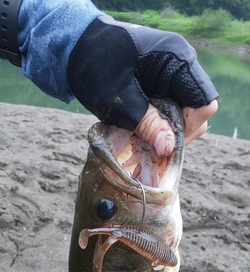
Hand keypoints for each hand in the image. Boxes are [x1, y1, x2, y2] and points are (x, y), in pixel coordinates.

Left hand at [68, 15, 217, 156]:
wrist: (77, 47)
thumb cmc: (96, 67)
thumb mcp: (120, 101)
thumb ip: (147, 124)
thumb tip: (169, 149)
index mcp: (177, 60)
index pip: (204, 102)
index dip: (189, 126)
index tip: (165, 141)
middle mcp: (181, 64)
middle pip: (198, 109)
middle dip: (178, 131)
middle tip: (154, 144)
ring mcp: (173, 73)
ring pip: (185, 111)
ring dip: (168, 129)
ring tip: (146, 137)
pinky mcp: (163, 82)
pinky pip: (172, 107)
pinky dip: (160, 122)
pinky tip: (143, 129)